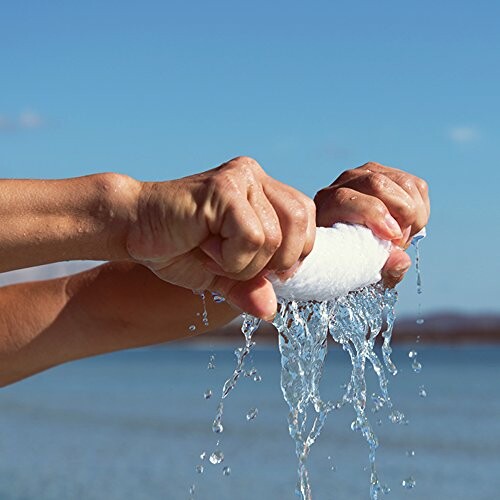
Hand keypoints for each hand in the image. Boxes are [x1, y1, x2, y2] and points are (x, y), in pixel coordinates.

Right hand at [126, 157, 315, 319]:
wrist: (133, 228)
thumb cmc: (177, 247)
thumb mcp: (221, 275)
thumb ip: (250, 287)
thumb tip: (270, 311)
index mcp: (262, 190)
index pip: (306, 218)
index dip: (295, 253)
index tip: (268, 272)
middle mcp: (255, 177)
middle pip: (301, 224)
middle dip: (275, 261)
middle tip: (238, 266)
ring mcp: (240, 178)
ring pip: (275, 237)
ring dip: (244, 263)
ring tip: (214, 254)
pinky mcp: (223, 188)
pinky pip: (251, 237)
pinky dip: (230, 258)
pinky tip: (204, 247)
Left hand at [314, 161, 429, 286]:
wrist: (351, 242)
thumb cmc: (350, 255)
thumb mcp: (358, 268)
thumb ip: (380, 267)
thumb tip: (401, 261)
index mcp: (327, 205)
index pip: (346, 198)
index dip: (373, 214)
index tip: (392, 237)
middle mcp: (345, 183)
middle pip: (377, 183)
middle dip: (401, 214)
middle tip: (400, 242)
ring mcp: (368, 174)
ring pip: (402, 182)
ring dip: (414, 213)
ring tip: (404, 236)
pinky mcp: (391, 173)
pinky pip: (416, 185)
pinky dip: (421, 208)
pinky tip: (409, 225)